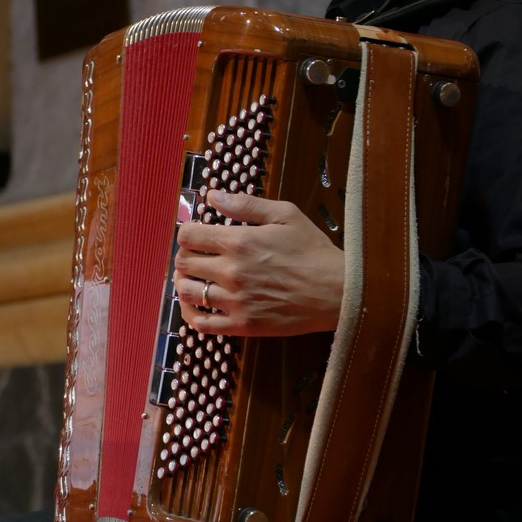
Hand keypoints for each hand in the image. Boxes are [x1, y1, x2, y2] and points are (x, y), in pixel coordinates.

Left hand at [173, 190, 343, 336]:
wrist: (337, 292)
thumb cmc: (313, 251)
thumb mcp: (285, 215)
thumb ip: (246, 204)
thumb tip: (213, 196)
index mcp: (239, 242)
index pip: (189, 236)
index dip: (187, 231)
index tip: (195, 233)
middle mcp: (231, 272)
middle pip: (183, 262)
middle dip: (186, 255)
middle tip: (197, 255)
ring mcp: (235, 302)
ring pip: (187, 292)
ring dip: (185, 282)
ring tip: (196, 278)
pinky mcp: (242, 326)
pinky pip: (201, 324)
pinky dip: (192, 314)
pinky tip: (199, 305)